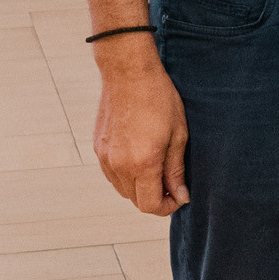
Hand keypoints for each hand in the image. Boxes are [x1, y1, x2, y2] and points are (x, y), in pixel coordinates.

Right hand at [91, 42, 189, 215]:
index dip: (166, 207)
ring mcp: (105, 157)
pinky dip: (126, 175)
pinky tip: (140, 157)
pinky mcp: (98, 147)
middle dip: (155, 198)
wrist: (128, 72)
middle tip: (171, 183)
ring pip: (122, 189)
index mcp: (143, 163)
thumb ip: (176, 170)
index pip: (150, 206)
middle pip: (135, 201)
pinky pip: (112, 174)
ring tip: (156, 168)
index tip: (178, 196)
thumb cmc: (159, 99)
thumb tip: (180, 196)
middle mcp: (119, 165)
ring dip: (139, 187)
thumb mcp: (178, 134)